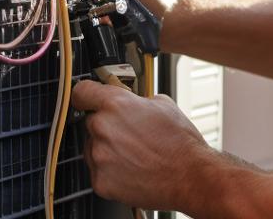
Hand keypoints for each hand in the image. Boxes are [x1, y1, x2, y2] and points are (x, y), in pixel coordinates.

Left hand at [71, 80, 210, 210]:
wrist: (190, 176)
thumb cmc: (180, 143)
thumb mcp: (164, 105)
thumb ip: (138, 101)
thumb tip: (132, 102)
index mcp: (115, 104)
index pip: (82, 92)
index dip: (87, 95)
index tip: (89, 99)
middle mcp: (102, 128)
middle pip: (91, 123)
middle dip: (107, 127)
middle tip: (130, 134)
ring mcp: (99, 156)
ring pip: (94, 148)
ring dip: (108, 150)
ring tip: (136, 155)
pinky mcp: (100, 181)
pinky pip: (99, 171)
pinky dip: (112, 172)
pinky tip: (133, 169)